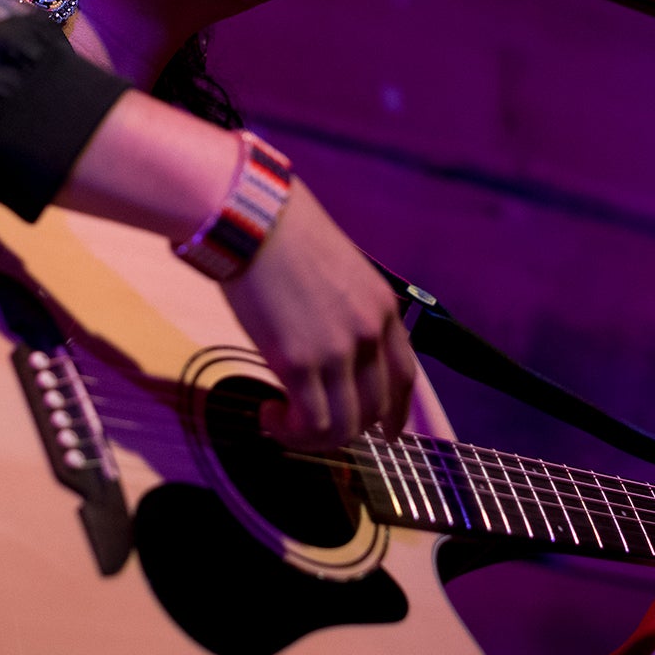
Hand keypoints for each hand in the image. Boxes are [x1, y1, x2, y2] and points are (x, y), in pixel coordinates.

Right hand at [221, 181, 416, 449]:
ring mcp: (336, 349)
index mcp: (382, 307)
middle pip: (374, 408)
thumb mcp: (338, 268)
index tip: (386, 433)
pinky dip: (291, 432)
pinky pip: (309, 423)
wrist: (249, 216)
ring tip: (283, 421)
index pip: (405, 377)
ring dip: (312, 437)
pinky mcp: (297, 361)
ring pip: (343, 426)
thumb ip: (345, 307)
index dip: (397, 413)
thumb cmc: (281, 232)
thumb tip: (328, 338)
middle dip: (346, 428)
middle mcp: (369, 332)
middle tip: (311, 426)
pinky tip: (269, 414)